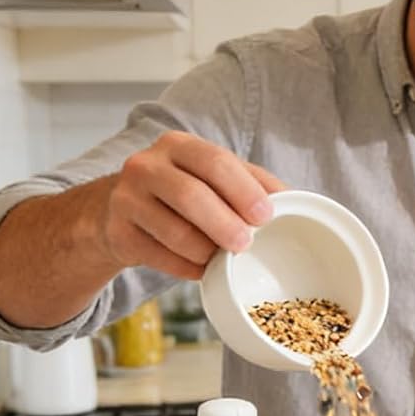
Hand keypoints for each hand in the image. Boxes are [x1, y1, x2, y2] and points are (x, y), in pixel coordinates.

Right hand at [99, 131, 287, 280]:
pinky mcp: (117, 233)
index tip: (265, 215)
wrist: (117, 212)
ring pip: (175, 231)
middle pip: (191, 195)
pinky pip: (158, 256)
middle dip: (225, 223)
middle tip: (246, 242)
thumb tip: (297, 198)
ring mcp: (126, 199)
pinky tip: (200, 270)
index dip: (243, 190)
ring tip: (222, 258)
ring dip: (206, 251)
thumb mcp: (212, 177)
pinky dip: (186, 267)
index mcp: (178, 145)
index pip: (215, 161)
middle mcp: (146, 166)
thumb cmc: (179, 192)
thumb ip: (252, 182)